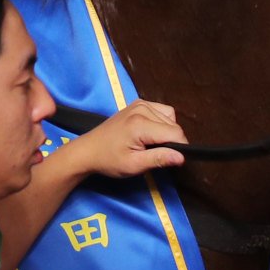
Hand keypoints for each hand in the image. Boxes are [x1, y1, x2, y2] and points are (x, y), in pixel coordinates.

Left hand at [67, 101, 185, 177]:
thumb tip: (181, 157)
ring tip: (150, 144)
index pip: (176, 133)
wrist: (88, 150)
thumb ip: (159, 159)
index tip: (171, 160)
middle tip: (154, 153)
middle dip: (171, 141)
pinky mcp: (138, 103)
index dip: (179, 148)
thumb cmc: (108, 160)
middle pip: (174, 125)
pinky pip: (161, 111)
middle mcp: (142, 108)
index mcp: (141, 123)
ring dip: (166, 132)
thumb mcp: (134, 165)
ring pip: (170, 117)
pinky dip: (161, 123)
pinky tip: (149, 133)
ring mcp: (140, 104)